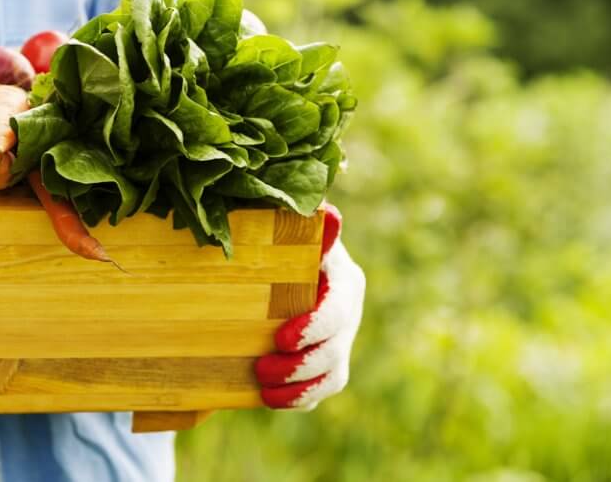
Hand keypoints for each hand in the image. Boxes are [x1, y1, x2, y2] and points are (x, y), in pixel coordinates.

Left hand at [255, 204, 365, 409]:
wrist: (272, 271)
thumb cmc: (277, 245)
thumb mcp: (287, 233)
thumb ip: (304, 226)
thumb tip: (329, 212)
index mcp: (341, 276)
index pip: (336, 306)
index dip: (313, 326)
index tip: (281, 339)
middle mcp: (348, 309)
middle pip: (336, 345)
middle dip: (300, 362)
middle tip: (262, 367)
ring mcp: (342, 338)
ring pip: (334, 372)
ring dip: (298, 384)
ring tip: (264, 387)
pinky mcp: (331, 363)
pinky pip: (324, 389)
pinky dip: (299, 398)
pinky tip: (271, 398)